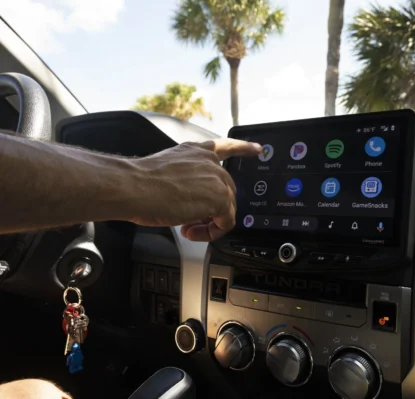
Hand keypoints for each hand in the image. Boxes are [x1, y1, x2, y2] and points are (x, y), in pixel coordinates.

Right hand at [129, 138, 260, 240]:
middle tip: (190, 221)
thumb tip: (194, 203)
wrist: (134, 187)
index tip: (257, 149)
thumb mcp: (169, 173)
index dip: (244, 148)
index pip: (226, 147)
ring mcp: (217, 179)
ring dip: (209, 223)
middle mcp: (210, 162)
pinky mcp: (220, 198)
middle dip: (211, 209)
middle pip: (226, 190)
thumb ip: (188, 181)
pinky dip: (211, 232)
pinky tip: (192, 231)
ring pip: (226, 208)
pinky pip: (225, 222)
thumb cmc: (140, 183)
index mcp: (196, 152)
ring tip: (187, 228)